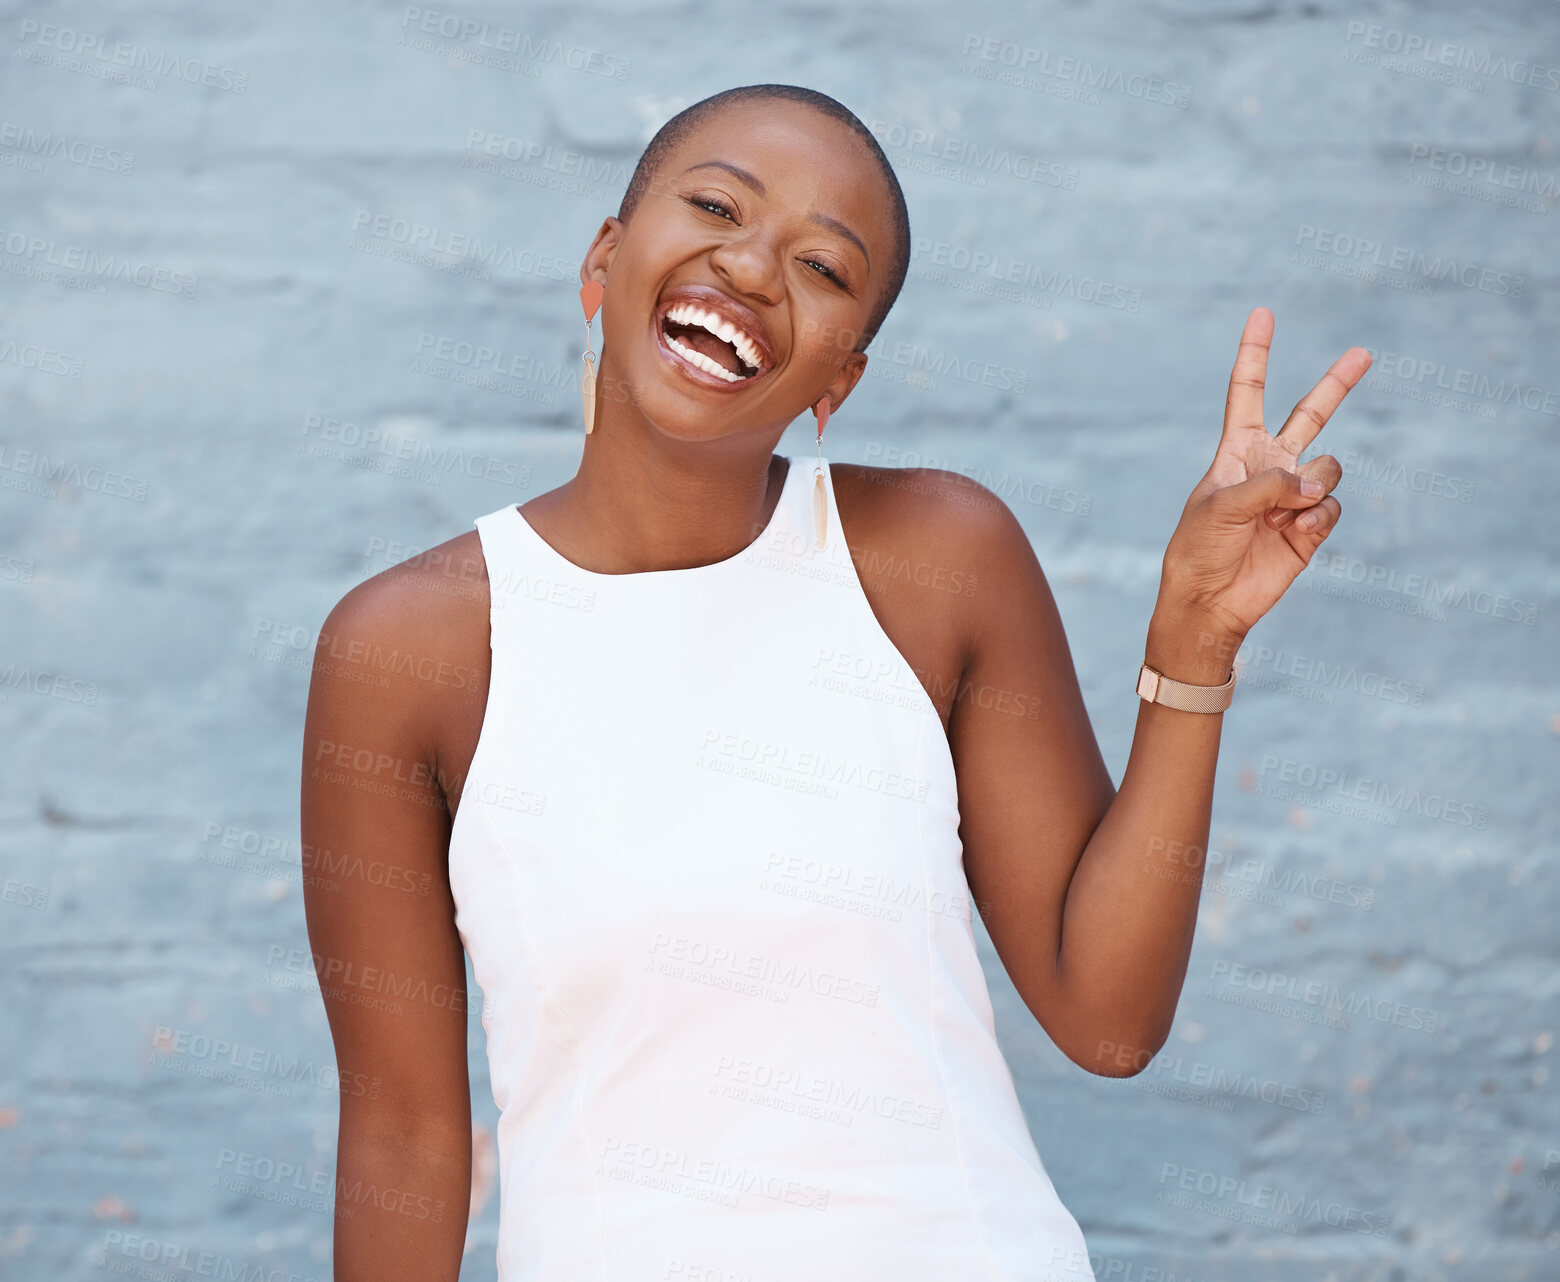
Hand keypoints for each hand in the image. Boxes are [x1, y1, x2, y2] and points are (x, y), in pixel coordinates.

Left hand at [1156, 307, 1371, 645]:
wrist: (1210, 601)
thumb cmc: (1199, 549)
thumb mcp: (1221, 505)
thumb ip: (1270, 484)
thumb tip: (1317, 484)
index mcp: (1237, 451)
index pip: (1249, 392)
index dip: (1256, 354)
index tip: (1262, 314)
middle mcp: (1270, 466)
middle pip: (1310, 415)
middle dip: (1336, 384)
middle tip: (1364, 352)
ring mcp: (1294, 495)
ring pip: (1328, 467)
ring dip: (1312, 486)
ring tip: (1285, 513)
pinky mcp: (1312, 526)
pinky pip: (1332, 506)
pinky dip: (1316, 519)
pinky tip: (1294, 535)